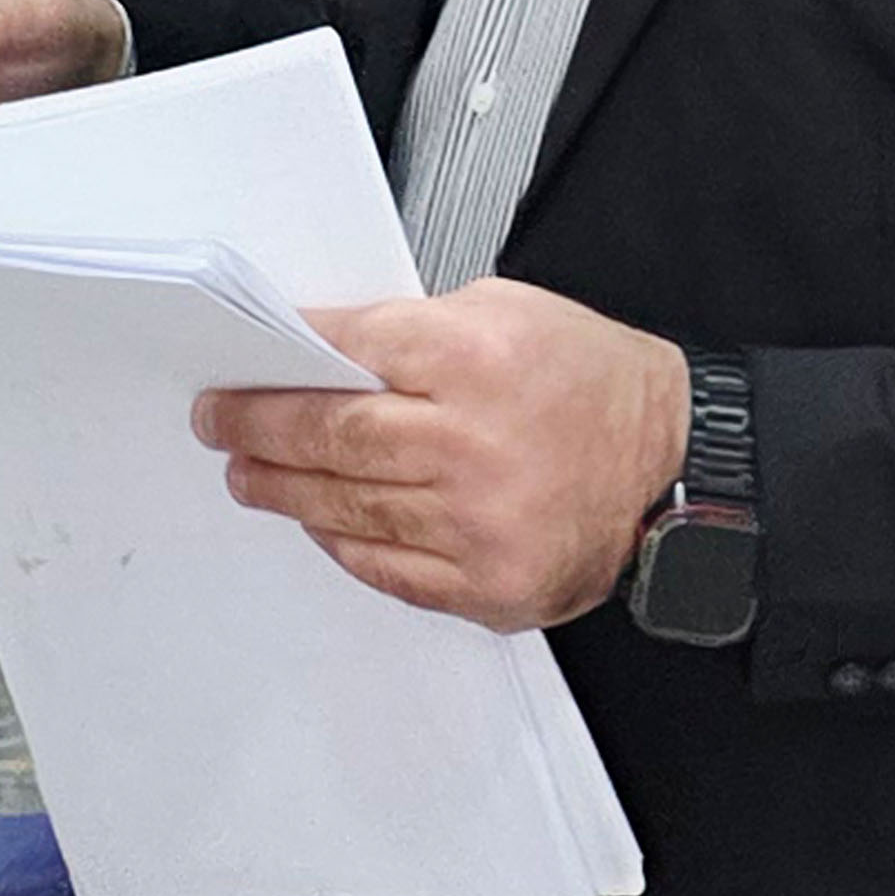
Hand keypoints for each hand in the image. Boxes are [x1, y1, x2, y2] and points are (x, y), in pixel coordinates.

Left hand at [194, 282, 691, 633]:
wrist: (674, 468)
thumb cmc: (594, 384)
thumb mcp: (510, 312)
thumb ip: (415, 331)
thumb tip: (322, 356)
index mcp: (477, 358)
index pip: (345, 352)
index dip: (279, 361)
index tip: (240, 368)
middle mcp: (472, 443)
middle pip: (329, 435)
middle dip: (257, 427)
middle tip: (220, 423)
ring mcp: (478, 522)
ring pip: (346, 506)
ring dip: (283, 489)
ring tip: (250, 474)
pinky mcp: (487, 583)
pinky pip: (385, 566)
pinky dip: (340, 542)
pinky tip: (317, 520)